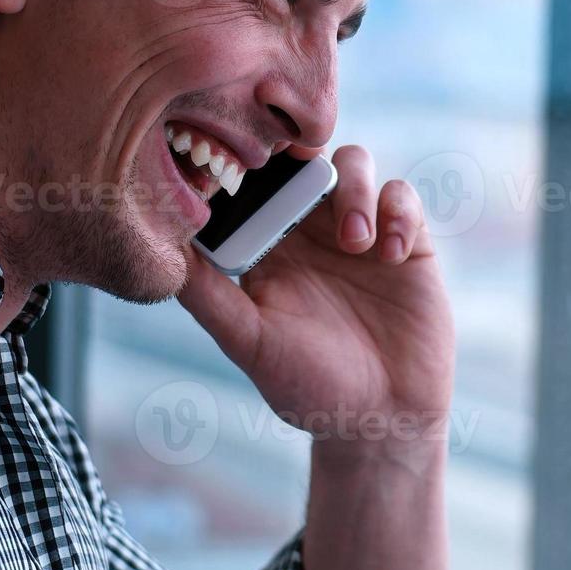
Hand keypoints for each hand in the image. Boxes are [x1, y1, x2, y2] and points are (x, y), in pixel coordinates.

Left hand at [178, 144, 454, 452]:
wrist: (380, 420)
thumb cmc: (307, 386)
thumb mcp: (249, 341)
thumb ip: (208, 295)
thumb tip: (162, 250)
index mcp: (269, 244)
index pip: (254, 180)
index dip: (246, 158)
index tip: (237, 156)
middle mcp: (312, 228)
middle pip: (304, 154)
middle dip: (301, 149)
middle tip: (296, 160)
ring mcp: (361, 230)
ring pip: (354, 163)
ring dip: (353, 187)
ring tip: (355, 240)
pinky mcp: (407, 241)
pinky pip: (402, 196)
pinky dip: (395, 210)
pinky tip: (388, 254)